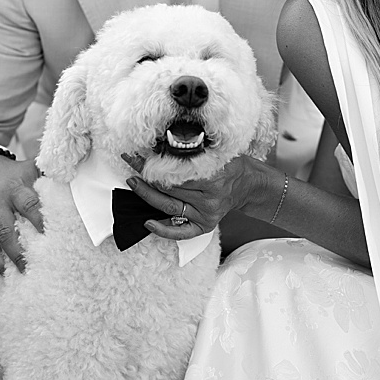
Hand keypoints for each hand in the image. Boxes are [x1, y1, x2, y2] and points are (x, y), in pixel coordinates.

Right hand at [0, 154, 42, 273]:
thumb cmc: (10, 174)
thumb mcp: (29, 169)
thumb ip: (49, 176)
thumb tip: (75, 180)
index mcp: (14, 189)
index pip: (28, 205)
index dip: (38, 221)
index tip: (47, 237)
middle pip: (5, 231)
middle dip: (16, 253)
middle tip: (27, 269)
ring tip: (8, 274)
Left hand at [124, 155, 262, 240]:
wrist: (247, 184)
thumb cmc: (229, 165)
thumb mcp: (216, 153)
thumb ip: (194, 154)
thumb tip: (162, 146)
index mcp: (213, 179)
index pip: (177, 173)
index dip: (156, 164)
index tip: (141, 154)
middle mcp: (209, 200)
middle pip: (171, 189)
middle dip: (148, 176)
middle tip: (132, 162)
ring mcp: (206, 215)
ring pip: (170, 207)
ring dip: (147, 195)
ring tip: (133, 183)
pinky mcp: (204, 226)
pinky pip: (181, 232)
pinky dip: (163, 230)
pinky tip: (148, 222)